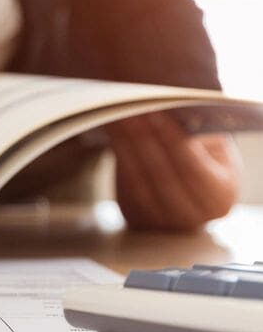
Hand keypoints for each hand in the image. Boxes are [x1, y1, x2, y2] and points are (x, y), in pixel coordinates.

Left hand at [108, 112, 241, 231]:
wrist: (190, 184)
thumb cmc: (206, 156)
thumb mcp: (213, 144)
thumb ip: (196, 133)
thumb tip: (167, 111)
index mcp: (218, 198)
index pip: (193, 169)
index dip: (173, 141)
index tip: (156, 113)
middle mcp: (191, 217)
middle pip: (161, 176)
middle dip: (143, 139)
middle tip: (128, 109)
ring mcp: (159, 221)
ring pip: (138, 181)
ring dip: (125, 145)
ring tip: (117, 116)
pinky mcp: (135, 216)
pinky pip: (123, 185)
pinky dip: (118, 156)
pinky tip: (113, 132)